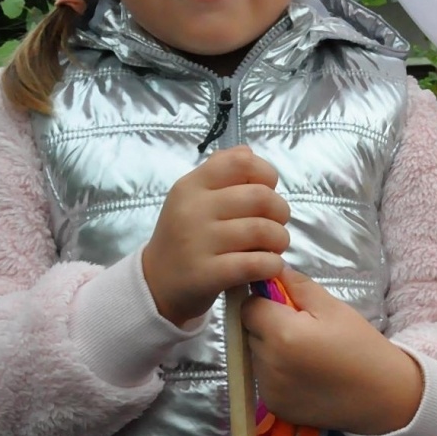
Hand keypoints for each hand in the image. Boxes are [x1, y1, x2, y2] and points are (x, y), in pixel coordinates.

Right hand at [141, 147, 289, 326]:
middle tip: (275, 225)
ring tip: (273, 247)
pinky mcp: (207, 274)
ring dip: (280, 240)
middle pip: (260, 197)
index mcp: (192, 185)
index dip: (266, 174)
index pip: (241, 162)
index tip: (267, 192)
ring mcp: (198, 242)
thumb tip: (248, 151)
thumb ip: (221, 171)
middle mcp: (193, 209)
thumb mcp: (195, 198)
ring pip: (263, 231)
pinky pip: (257, 263)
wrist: (156, 284)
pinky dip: (272, 264)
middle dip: (280, 212)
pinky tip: (268, 265)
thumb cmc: (185, 236)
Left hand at [243, 265, 423, 434]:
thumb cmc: (361, 345)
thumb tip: (273, 269)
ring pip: (255, 357)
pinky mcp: (274, 406)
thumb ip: (298, 286)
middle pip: (249, 333)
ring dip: (270, 350)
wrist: (382, 394)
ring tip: (305, 354)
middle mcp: (269, 364)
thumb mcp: (334, 308)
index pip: (248, 308)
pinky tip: (304, 375)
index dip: (264, 302)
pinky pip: (264, 380)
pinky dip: (277, 374)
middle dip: (267, 326)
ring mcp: (269, 389)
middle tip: (301, 330)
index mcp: (282, 334)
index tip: (286, 306)